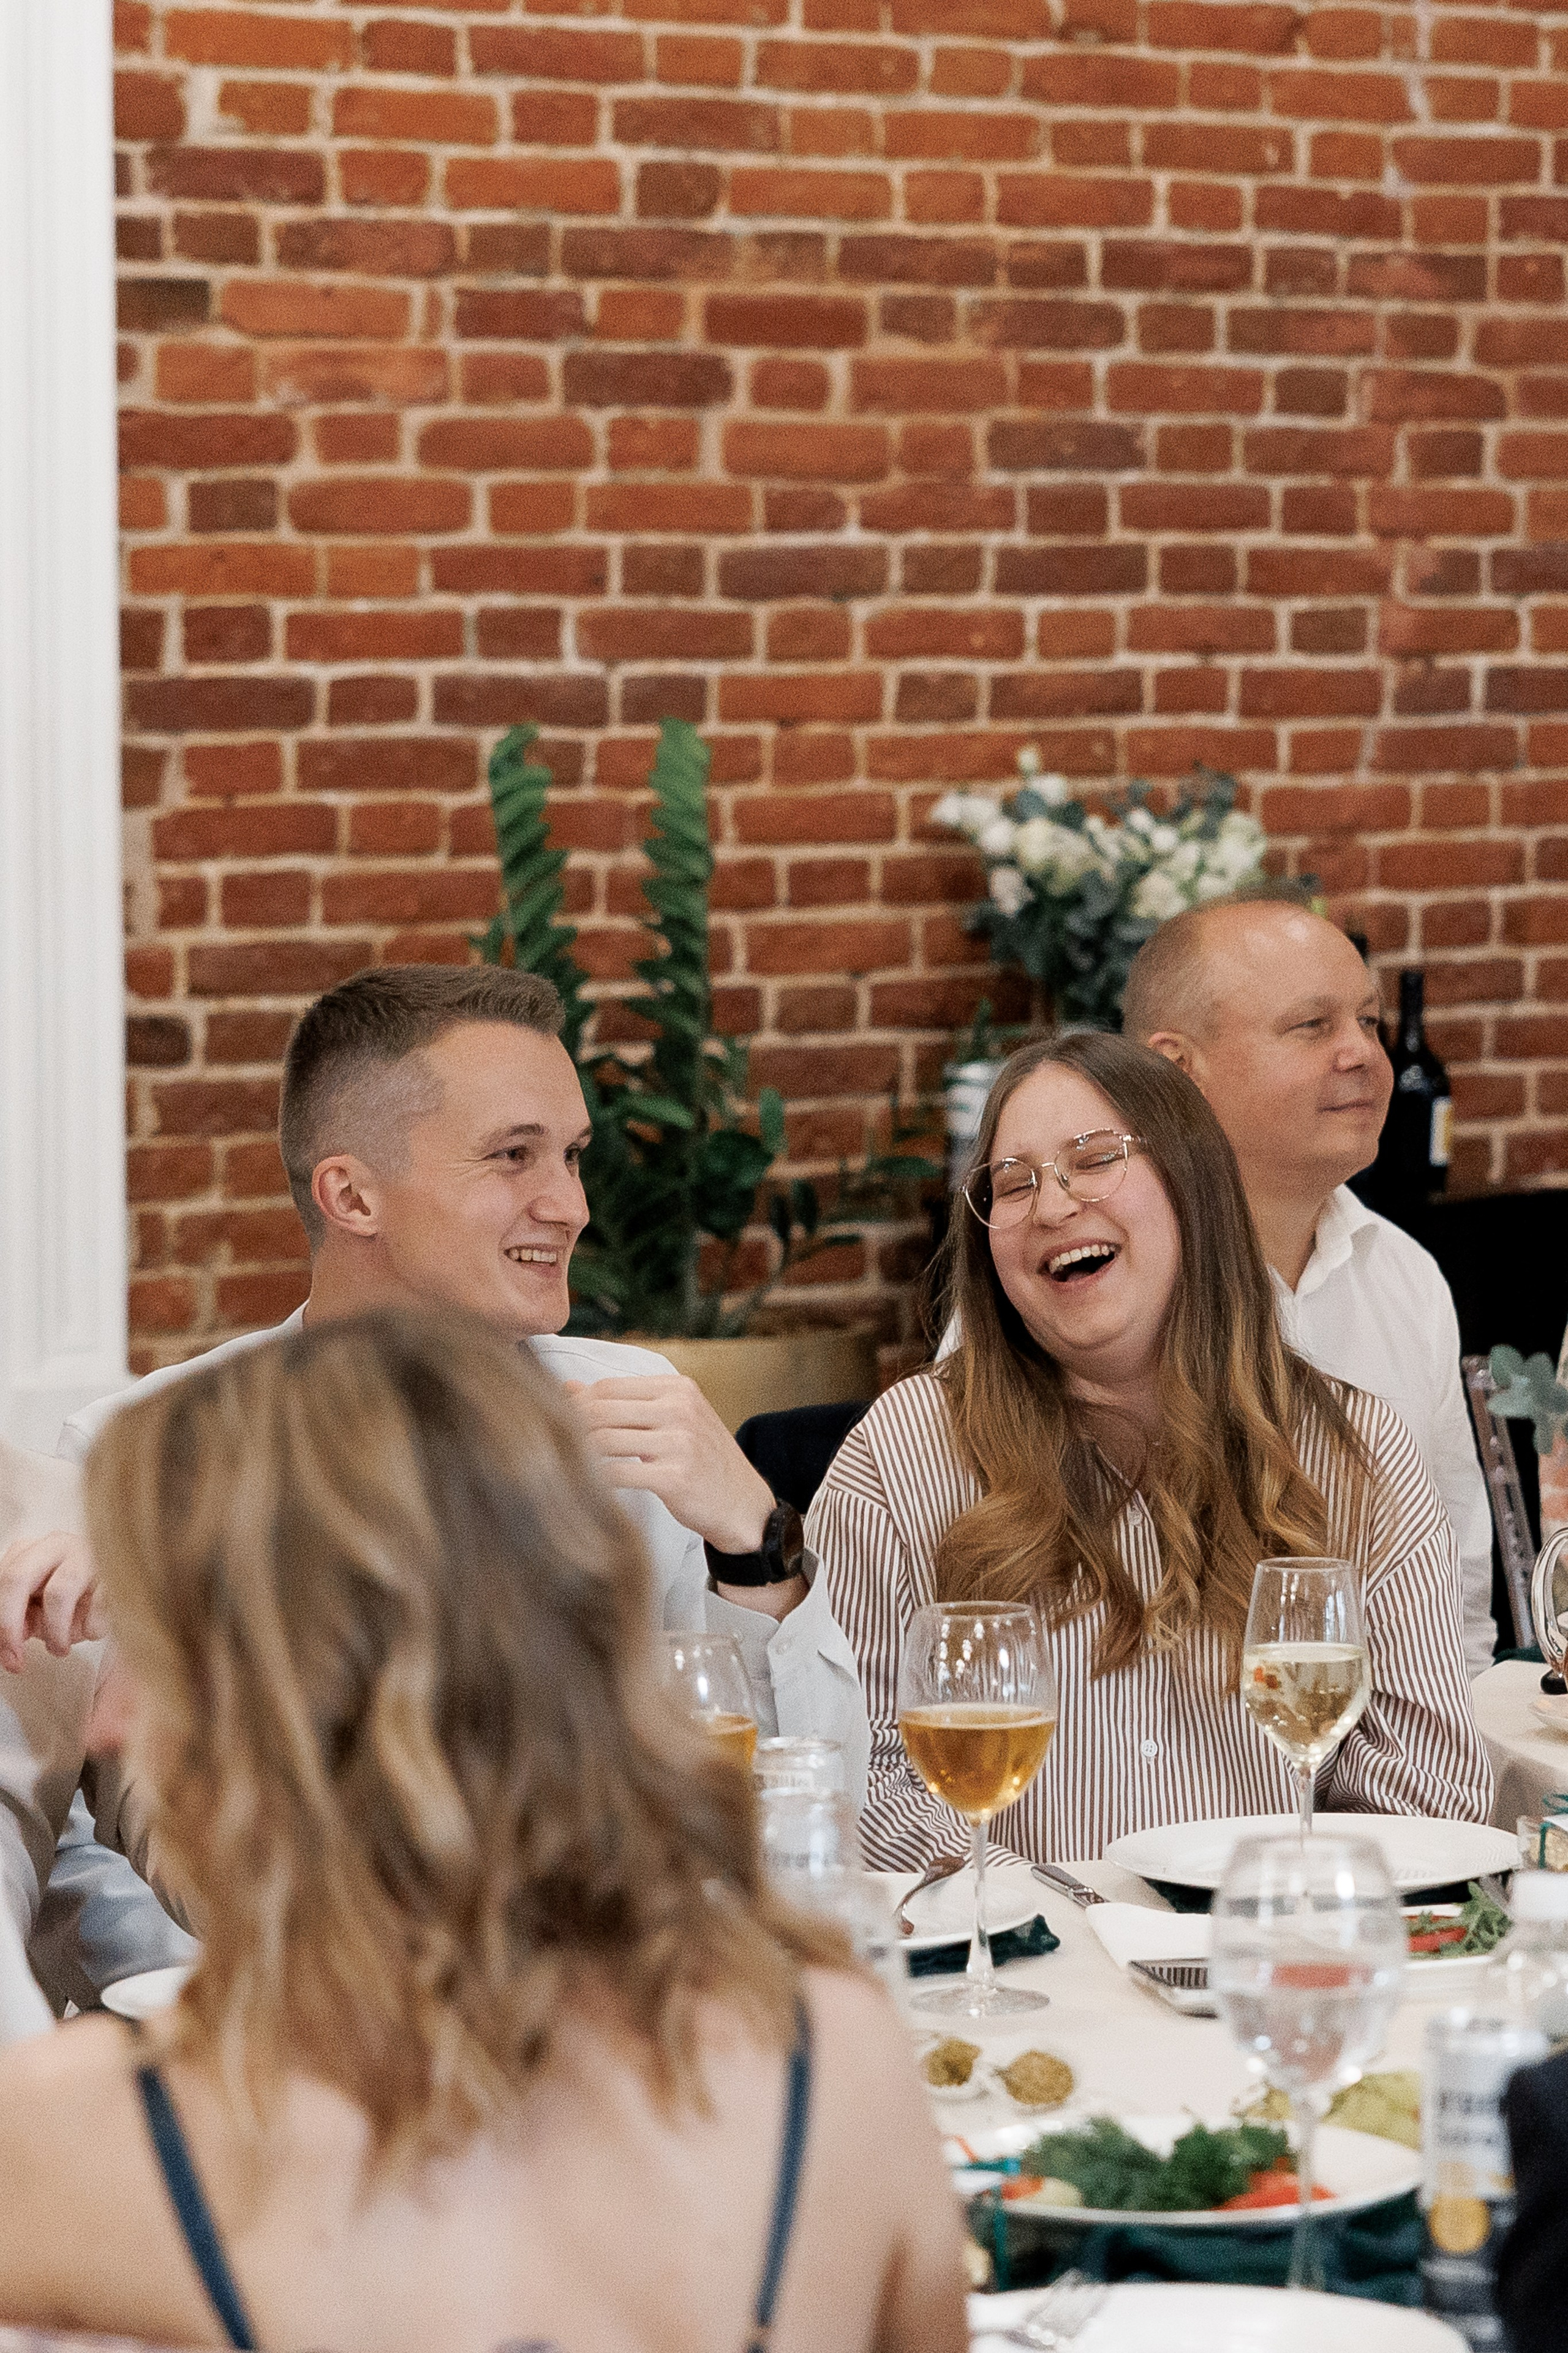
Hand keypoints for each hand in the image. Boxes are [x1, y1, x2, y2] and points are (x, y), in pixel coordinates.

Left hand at [0, 1531, 104, 1672]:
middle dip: (10, 1625)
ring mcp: (87, 1553)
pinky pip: (100, 1603)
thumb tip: (8, 1642)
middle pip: (17, 1578)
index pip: (1, 1582)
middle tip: (16, 1661)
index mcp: (30, 1550)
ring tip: (60, 1648)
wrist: (124, 1585)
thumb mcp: (39, 1608)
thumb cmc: (74, 1597)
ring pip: (58, 1593)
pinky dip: (91, 1627)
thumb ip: (19, 1619)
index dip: (0, 1623)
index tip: (8, 1657)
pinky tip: (91, 1632)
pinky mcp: (117, 1570)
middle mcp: (56, 1545)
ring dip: (55, 1631)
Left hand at [564, 1374, 775, 1555]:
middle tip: (556, 1449)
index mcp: (678, 1389)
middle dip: (572, 1429)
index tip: (561, 1424)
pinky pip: (619, 1474)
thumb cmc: (701, 1461)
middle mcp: (680, 1409)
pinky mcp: (676, 1477)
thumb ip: (623, 1404)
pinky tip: (588, 1488)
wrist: (742, 1503)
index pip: (609, 1387)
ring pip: (605, 1440)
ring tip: (568, 1468)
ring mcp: (680, 1442)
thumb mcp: (671, 1422)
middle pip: (602, 1410)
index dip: (578, 1405)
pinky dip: (596, 1481)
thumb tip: (568, 1388)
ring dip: (579, 1455)